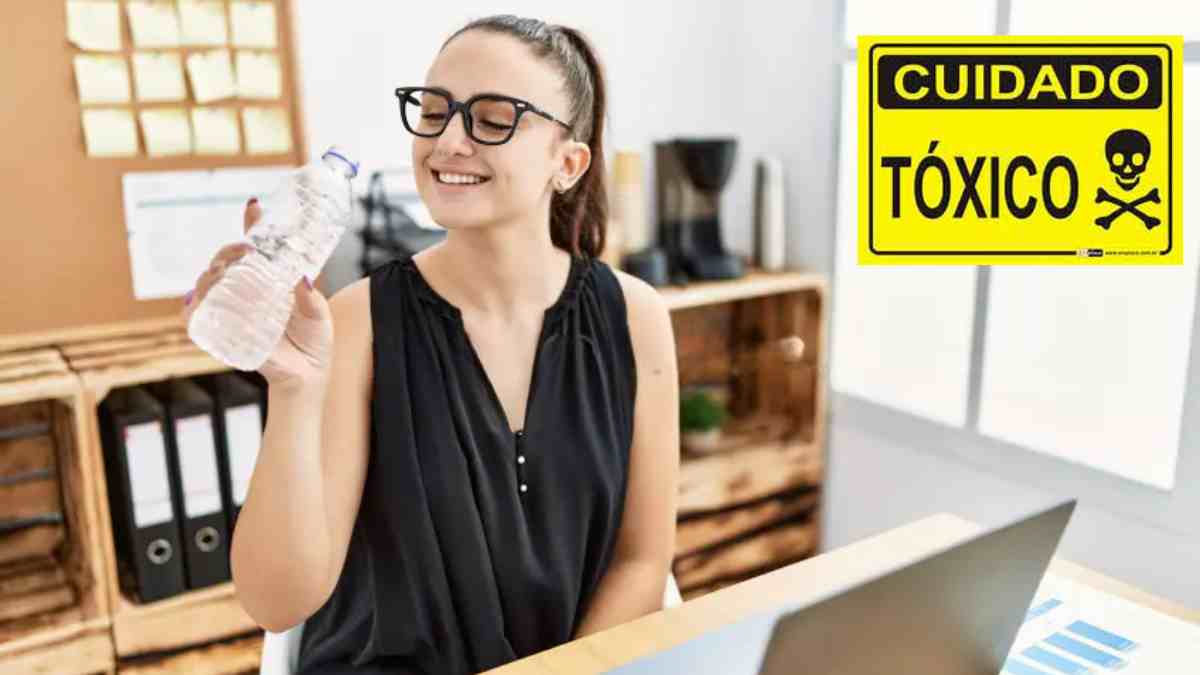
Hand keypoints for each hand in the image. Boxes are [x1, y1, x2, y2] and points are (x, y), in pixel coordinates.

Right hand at [181, 198, 333, 389]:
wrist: (308, 376)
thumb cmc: (313, 341)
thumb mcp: (318, 314)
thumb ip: (311, 297)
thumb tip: (304, 277)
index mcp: (269, 280)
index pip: (255, 248)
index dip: (251, 226)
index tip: (254, 206)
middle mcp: (247, 292)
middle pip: (224, 262)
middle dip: (228, 250)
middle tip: (246, 249)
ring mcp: (232, 311)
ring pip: (207, 284)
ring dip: (210, 274)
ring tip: (223, 270)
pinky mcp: (223, 334)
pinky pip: (196, 318)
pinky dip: (191, 308)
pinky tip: (193, 300)